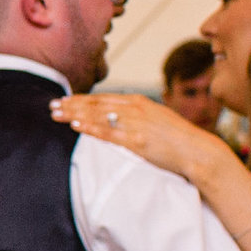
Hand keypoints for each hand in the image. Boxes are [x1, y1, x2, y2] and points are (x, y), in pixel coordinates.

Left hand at [53, 90, 234, 188]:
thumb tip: (117, 118)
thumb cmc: (177, 139)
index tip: (64, 100)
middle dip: (72, 104)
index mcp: (139, 102)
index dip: (82, 99)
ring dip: (75, 113)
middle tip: (52, 106)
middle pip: (97, 104)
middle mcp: (135, 109)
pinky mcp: (138, 140)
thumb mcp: (155, 120)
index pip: (103, 99)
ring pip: (99, 116)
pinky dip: (91, 127)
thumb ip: (136, 117)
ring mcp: (136, 123)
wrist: (198, 151)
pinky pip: (109, 132)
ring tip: (57, 114)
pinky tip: (76, 125)